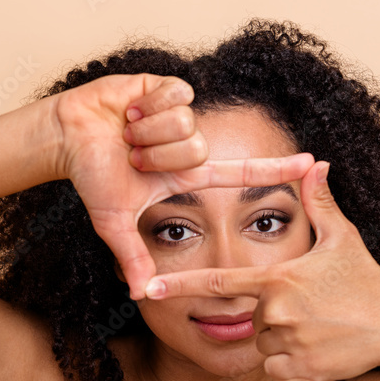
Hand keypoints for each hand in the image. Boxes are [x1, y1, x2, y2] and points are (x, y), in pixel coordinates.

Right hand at [53, 74, 313, 298]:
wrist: (66, 136)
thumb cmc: (92, 175)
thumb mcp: (114, 221)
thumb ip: (132, 257)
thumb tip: (139, 294)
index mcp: (189, 173)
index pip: (243, 171)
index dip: (278, 169)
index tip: (313, 164)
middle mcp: (192, 143)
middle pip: (200, 149)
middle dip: (158, 156)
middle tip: (133, 156)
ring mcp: (182, 114)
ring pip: (187, 124)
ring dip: (149, 132)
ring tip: (129, 133)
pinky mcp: (168, 85)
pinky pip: (176, 95)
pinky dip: (147, 105)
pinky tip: (131, 109)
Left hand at [143, 162, 379, 380]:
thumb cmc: (367, 278)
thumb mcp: (342, 236)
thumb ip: (319, 202)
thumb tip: (316, 163)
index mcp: (278, 278)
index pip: (218, 281)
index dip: (180, 285)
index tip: (148, 289)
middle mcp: (276, 311)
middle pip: (250, 317)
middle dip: (271, 314)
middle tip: (308, 307)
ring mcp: (288, 341)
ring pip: (262, 343)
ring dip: (280, 337)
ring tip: (317, 325)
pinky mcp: (300, 368)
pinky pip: (275, 366)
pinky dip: (290, 360)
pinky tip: (318, 347)